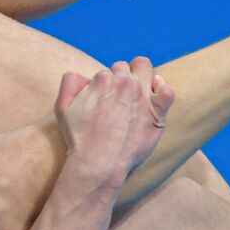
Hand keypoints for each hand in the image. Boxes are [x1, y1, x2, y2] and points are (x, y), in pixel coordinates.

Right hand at [53, 58, 174, 180]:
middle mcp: (123, 83)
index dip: (104, 85)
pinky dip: (162, 89)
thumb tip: (82, 75)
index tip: (103, 100)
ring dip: (140, 75)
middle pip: (124, 68)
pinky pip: (167, 90)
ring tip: (136, 92)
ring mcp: (142, 96)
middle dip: (120, 79)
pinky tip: (155, 96)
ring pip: (144, 67)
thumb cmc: (80, 138)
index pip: (107, 71)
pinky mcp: (156, 112)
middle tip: (117, 99)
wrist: (99, 162)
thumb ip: (69, 83)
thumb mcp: (62, 107)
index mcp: (102, 79)